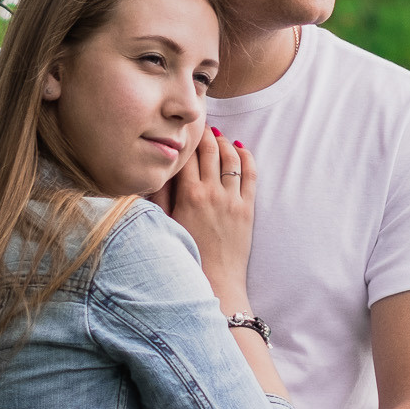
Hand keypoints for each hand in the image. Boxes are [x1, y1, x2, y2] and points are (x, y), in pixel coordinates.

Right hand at [168, 128, 256, 310]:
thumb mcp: (165, 224)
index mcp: (188, 195)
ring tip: (219, 137)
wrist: (215, 282)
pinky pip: (251, 174)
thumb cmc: (186, 254)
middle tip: (202, 126)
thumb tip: (158, 171)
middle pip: (210, 151)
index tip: (183, 130)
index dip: (186, 139)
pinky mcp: (247, 209)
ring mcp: (232, 200)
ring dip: (225, 143)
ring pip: (231, 158)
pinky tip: (240, 149)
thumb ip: (161, 196)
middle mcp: (211, 193)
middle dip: (206, 134)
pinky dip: (246, 157)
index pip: (187, 155)